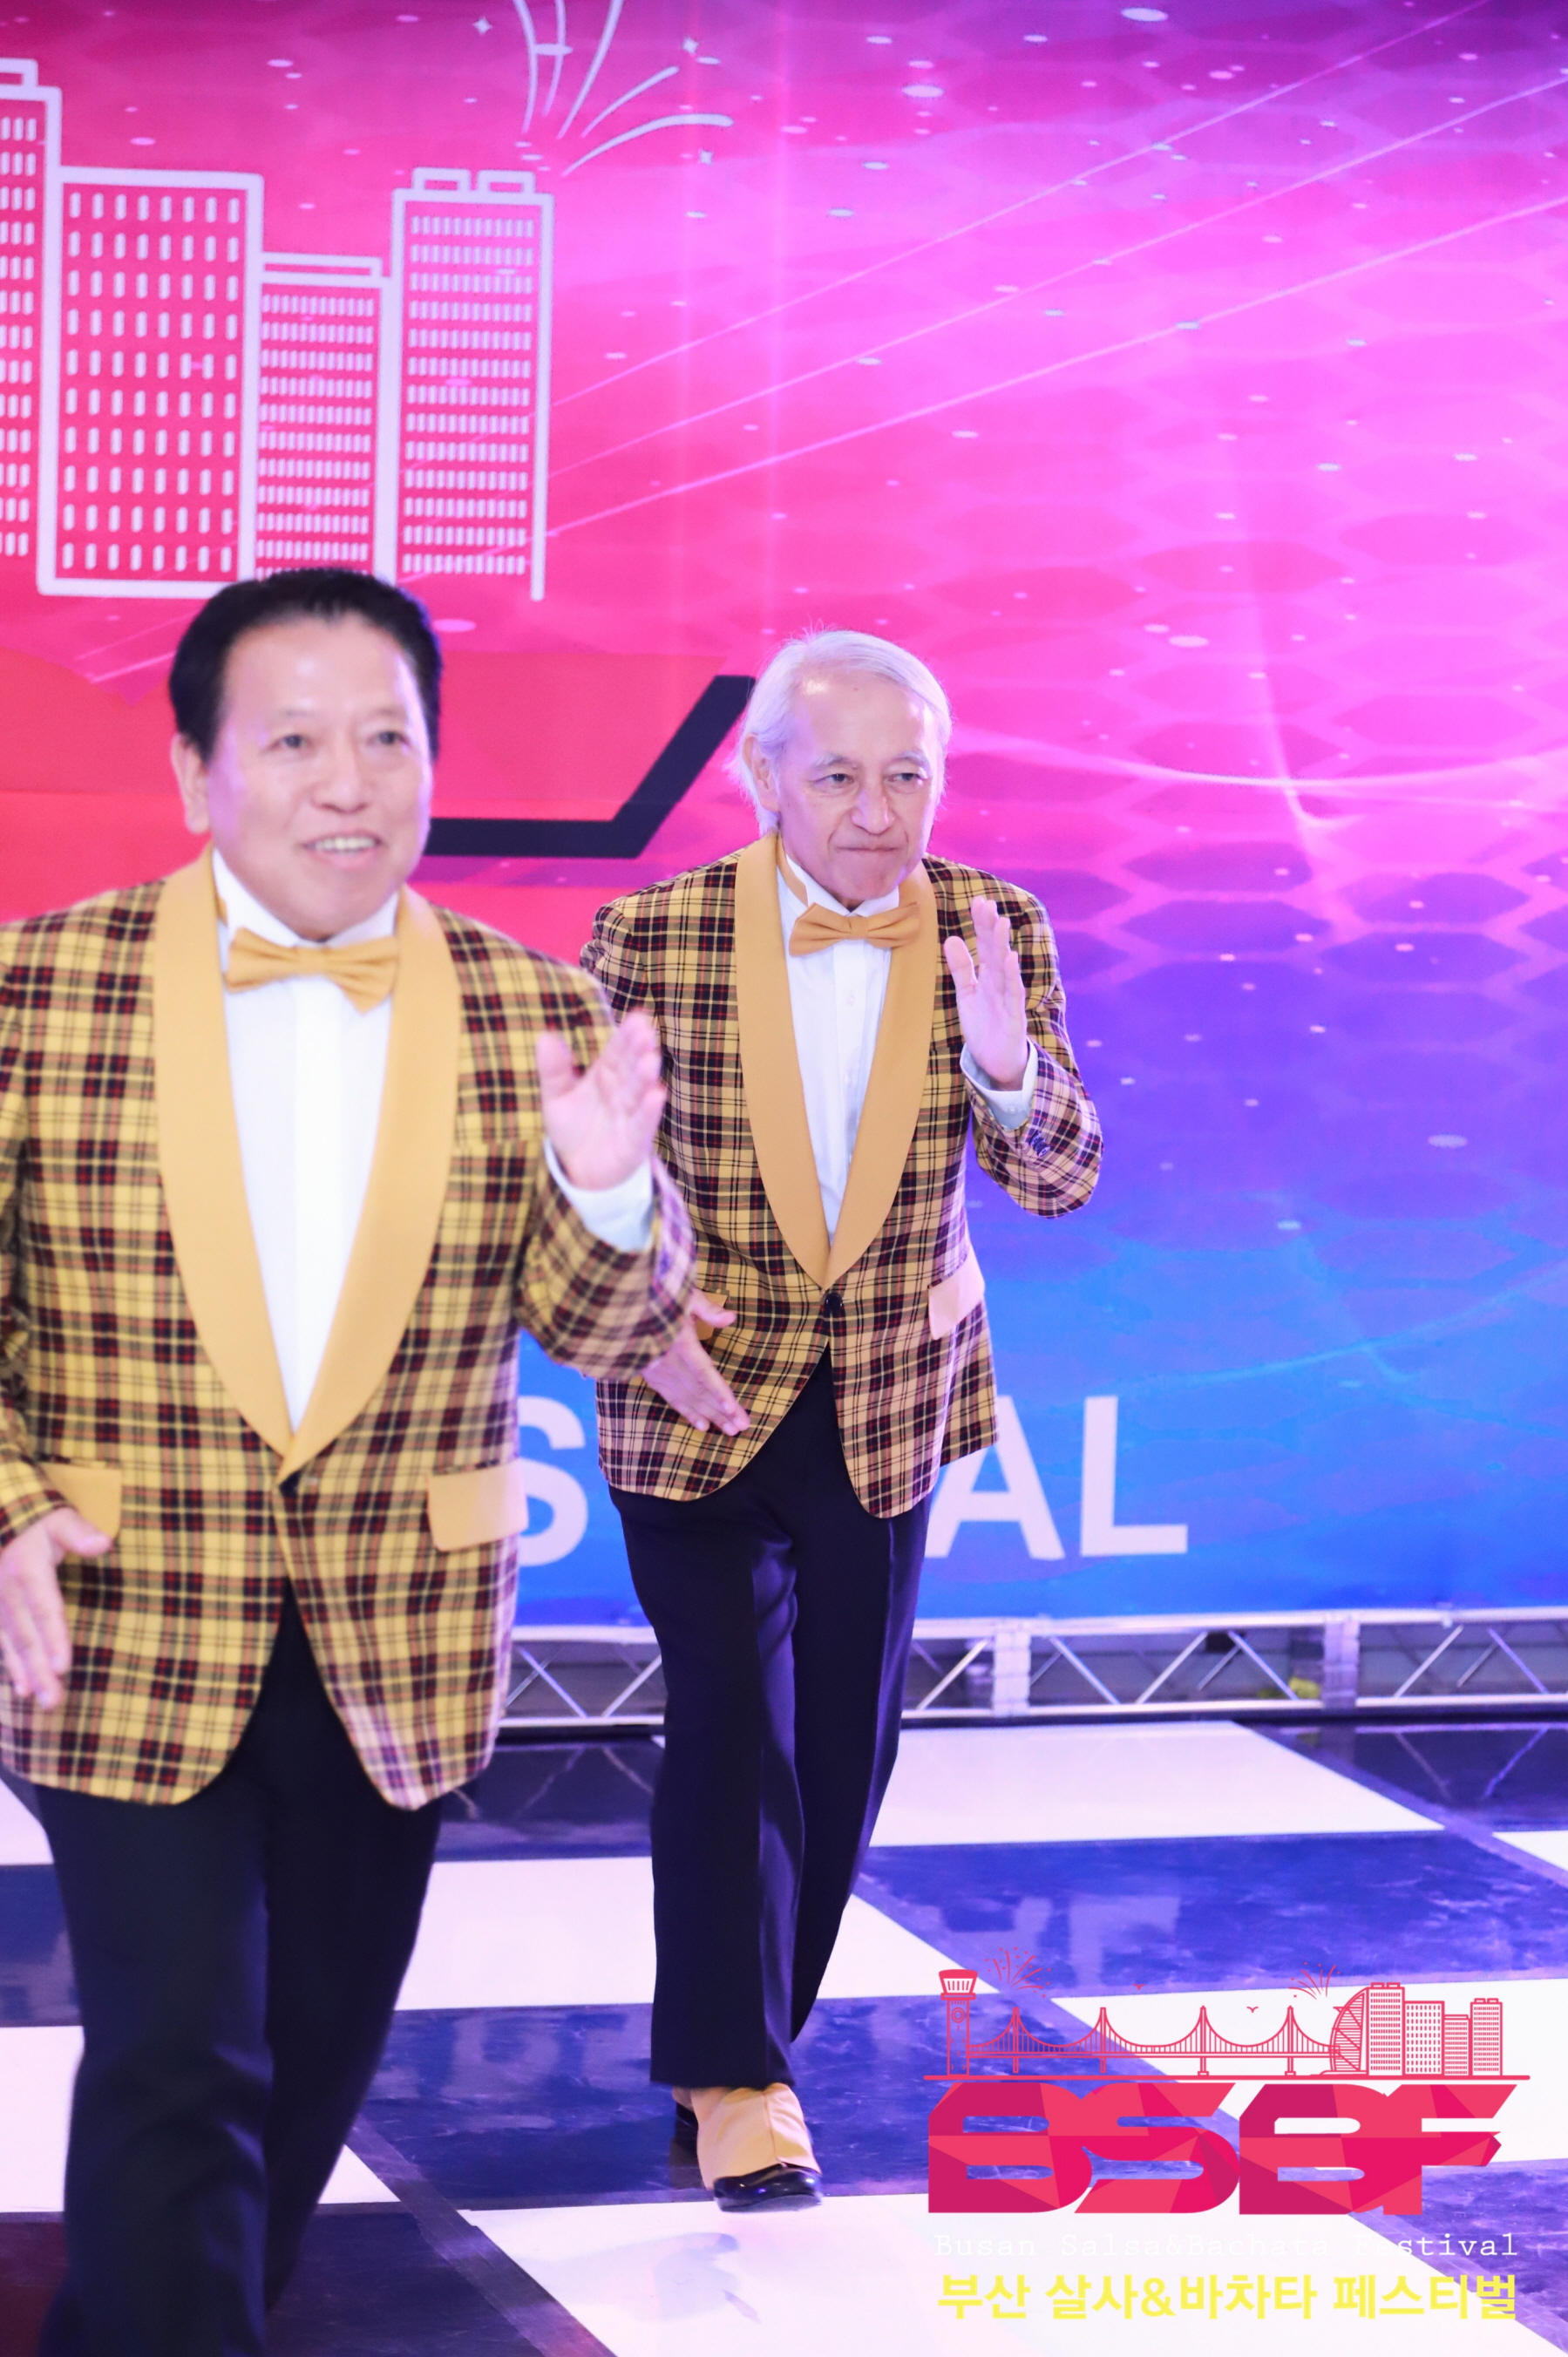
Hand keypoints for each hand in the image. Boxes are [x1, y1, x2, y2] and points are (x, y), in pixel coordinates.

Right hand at [0, 1507, 106, 1710]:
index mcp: (27, 1572)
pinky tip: (22, 1689)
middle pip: (28, 1637)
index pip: (44, 1609)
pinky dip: (12, 1667)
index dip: (54, 1637)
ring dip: (29, 1675)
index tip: (64, 1665)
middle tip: (55, 1700)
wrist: (1, 1525)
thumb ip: (78, 1532)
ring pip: (14, 1646)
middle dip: (41, 1670)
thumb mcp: (59, 1520)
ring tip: (44, 1701)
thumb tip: (103, 1544)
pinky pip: (2, 1644)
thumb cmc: (39, 1525)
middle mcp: (9, 1594)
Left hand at [536, 1009, 665, 1191]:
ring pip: (638, 1093)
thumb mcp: (556, 1096)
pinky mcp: (634, 1141)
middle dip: (638, 1050)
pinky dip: (649, 1111)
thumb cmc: (573, 1127)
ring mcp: (629, 1115)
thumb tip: (546, 1036)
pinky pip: (641, 1125)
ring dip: (645, 1077)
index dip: (626, 1036)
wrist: (579, 1169)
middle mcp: (621, 1091)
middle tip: (646, 1030)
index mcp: (604, 1075)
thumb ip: (553, 1069)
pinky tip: (657, 1094)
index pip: (617, 1052)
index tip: (637, 1017)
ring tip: (651, 1058)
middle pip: (630, 1068)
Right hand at [640, 1291, 750, 1436]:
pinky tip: (701, 1425)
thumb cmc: (655, 1293)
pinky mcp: (648, 1374)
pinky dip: (686, 1412)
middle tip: (741, 1427)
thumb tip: (730, 1318)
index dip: (718, 1392)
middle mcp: (667, 1361)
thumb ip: (707, 1308)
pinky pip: (670, 1397)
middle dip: (721, 1411)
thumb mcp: (683, 1293)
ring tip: (729, 1430)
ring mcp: (656, 1370)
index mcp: (678, 1342)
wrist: (620, 1301)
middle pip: (699, 1391)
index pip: (702, 1372)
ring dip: (708, 1415)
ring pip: (686, 1398)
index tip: (733, 1409)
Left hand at [944, 897, 1028, 1090]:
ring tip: (1001, 923)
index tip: (978, 902)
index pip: (985, 946)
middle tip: (987, 904)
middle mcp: (1000, 983)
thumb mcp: (967, 994)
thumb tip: (951, 939)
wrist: (996, 1062)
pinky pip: (1013, 993)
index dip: (981, 925)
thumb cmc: (985, 1026)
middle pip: (995, 951)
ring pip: (1005, 968)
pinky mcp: (1014, 1016)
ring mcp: (1008, 998)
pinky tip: (1009, 958)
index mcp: (988, 977)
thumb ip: (961, 968)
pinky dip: (1011, 976)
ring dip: (1003, 946)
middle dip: (991, 928)